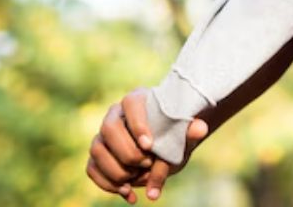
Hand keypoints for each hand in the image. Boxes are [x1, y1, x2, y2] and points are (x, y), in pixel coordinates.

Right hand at [85, 88, 207, 202]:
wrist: (165, 151)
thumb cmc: (174, 137)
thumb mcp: (184, 137)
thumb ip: (191, 132)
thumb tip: (200, 128)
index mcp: (137, 101)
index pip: (131, 103)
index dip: (138, 124)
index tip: (149, 145)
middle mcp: (115, 115)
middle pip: (108, 128)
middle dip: (127, 151)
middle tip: (147, 164)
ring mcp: (102, 136)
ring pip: (97, 150)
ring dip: (116, 170)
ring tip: (136, 179)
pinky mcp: (97, 156)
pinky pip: (92, 169)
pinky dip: (107, 184)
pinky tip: (128, 192)